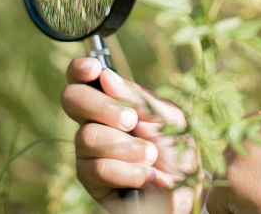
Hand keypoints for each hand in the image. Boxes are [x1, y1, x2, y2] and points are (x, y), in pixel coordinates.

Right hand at [60, 58, 197, 213]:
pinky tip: (146, 176)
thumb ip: (137, 98)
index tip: (94, 69)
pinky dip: (127, 171)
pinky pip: (96, 169)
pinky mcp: (91, 181)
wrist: (189, 190)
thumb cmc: (179, 149)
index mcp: (111, 101)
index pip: (81, 78)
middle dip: (102, 107)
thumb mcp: (167, 117)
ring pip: (87, 137)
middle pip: (71, 100)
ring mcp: (88, 151)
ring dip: (126, 147)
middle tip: (132, 121)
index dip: (80, 69)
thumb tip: (106, 76)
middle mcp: (94, 122)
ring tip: (152, 156)